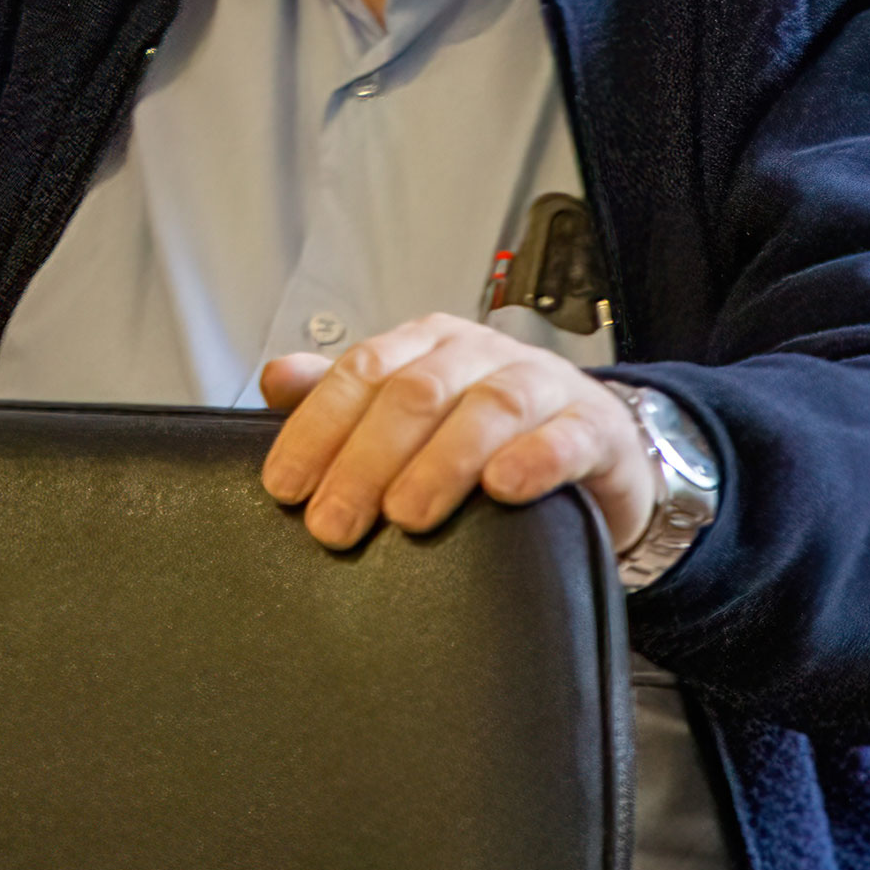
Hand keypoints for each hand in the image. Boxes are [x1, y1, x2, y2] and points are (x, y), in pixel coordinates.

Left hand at [259, 313, 655, 553]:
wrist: (594, 445)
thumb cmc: (487, 430)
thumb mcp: (412, 407)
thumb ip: (343, 394)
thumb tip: (275, 378)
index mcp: (428, 346)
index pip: (362, 371)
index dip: (318, 428)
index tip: (287, 486)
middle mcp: (481, 354)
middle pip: (418, 392)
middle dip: (368, 460)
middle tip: (335, 524)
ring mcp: (542, 384)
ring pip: (490, 406)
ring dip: (443, 461)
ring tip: (407, 515)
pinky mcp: (594, 426)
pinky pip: (566, 435)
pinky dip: (535, 458)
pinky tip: (504, 487)